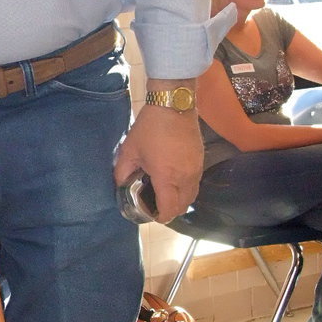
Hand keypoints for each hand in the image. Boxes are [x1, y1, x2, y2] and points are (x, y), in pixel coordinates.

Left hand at [114, 106, 202, 223]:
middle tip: (155, 206)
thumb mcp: (130, 150)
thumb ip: (122, 172)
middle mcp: (185, 177)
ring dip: (179, 200)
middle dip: (169, 211)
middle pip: (182, 206)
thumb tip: (120, 186)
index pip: (169, 208)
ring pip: (191, 196)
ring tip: (164, 195)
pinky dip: (185, 189)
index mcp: (167, 177)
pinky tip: (172, 180)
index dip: (159, 216)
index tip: (150, 214)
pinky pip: (195, 183)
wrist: (173, 105)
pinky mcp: (201, 161)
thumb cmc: (150, 128)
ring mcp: (196, 169)